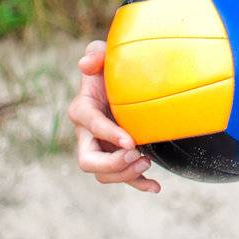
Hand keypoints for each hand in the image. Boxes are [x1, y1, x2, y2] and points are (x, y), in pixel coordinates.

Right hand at [68, 40, 160, 193]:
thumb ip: (96, 53)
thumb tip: (86, 64)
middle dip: (111, 163)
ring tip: (147, 161)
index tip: (131, 140)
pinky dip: (138, 184)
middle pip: (87, 161)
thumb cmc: (113, 65)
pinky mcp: (116, 156)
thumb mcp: (104, 52)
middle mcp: (87, 134)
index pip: (90, 124)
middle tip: (137, 153)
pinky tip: (156, 186)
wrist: (124, 82)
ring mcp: (101, 148)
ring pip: (103, 174)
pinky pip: (123, 177)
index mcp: (82, 109)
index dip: (108, 134)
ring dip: (125, 174)